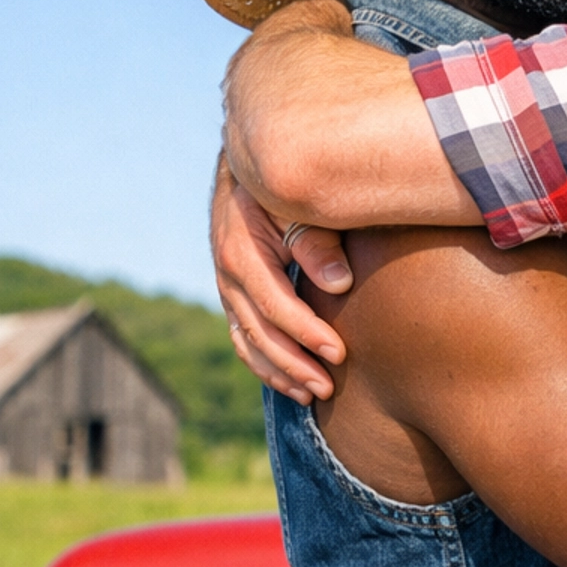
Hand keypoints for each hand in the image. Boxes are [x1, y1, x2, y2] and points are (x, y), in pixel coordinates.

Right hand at [211, 155, 351, 403]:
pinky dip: (264, 365)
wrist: (252, 171)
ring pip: (248, 342)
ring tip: (312, 396)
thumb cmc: (285, 188)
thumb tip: (339, 286)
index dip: (307, 333)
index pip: (276, 305)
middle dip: (294, 364)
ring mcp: (227, 289)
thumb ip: (318, 243)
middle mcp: (227, 275)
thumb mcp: (301, 206)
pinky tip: (289, 384)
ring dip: (279, 373)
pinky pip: (243, 339)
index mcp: (241, 252)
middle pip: (259, 332)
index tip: (339, 353)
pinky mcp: (233, 297)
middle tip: (329, 387)